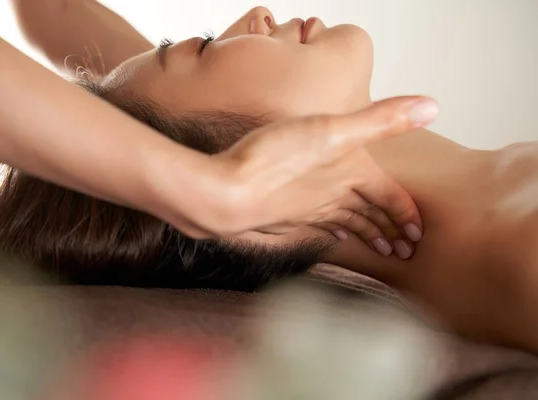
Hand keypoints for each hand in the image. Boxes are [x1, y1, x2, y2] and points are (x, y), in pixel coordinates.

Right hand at [185, 96, 435, 255]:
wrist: (230, 193)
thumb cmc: (277, 160)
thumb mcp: (333, 129)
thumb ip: (380, 119)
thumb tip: (432, 107)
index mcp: (351, 177)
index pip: (389, 199)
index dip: (406, 214)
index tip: (418, 233)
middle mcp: (333, 198)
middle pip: (369, 217)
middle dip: (389, 233)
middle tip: (404, 251)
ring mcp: (308, 210)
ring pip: (344, 223)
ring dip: (364, 235)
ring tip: (377, 249)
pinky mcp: (285, 216)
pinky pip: (316, 225)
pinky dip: (330, 231)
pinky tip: (330, 232)